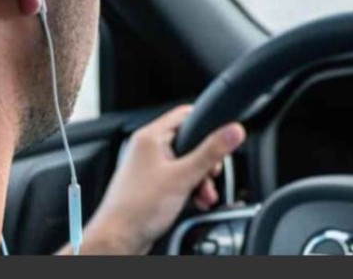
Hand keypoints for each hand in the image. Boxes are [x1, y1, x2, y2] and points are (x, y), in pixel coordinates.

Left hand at [62, 105, 244, 254]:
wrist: (119, 238)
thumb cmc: (138, 207)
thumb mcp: (183, 177)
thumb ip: (210, 153)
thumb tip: (233, 131)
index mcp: (151, 137)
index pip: (184, 114)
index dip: (206, 124)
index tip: (223, 137)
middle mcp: (148, 149)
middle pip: (188, 142)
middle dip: (205, 162)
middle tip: (212, 174)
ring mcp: (148, 167)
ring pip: (185, 164)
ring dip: (200, 179)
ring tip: (205, 195)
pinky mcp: (151, 185)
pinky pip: (177, 179)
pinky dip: (190, 188)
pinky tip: (197, 201)